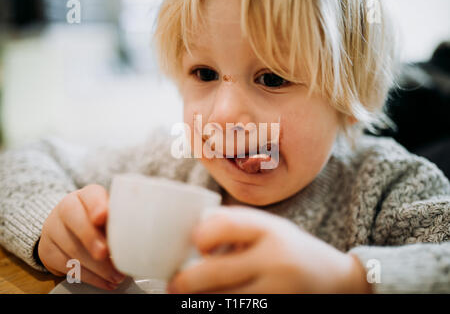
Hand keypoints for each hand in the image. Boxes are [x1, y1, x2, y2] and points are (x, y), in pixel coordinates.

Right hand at [38, 184, 125, 289]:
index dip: (96, 205)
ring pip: (71, 248)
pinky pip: (66, 266)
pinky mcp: (47, 250)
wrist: (66, 227)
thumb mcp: (110, 213)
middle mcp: (66, 208)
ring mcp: (53, 229)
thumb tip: (143, 234)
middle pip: (76, 222)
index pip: (90, 195)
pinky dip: (88, 277)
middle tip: (106, 253)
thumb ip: (122, 218)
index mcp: (86, 196)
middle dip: (92, 239)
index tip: (102, 217)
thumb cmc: (97, 220)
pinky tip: (104, 281)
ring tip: (116, 276)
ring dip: (96, 266)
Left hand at [168, 206, 372, 292]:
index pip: (224, 225)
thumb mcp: (271, 227)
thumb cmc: (293, 249)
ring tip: (192, 295)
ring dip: (201, 299)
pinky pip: (239, 311)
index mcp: (272, 230)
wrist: (337, 281)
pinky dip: (220, 305)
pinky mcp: (277, 309)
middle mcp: (275, 260)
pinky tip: (214, 300)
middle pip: (215, 272)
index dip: (200, 236)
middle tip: (174, 285)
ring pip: (223, 300)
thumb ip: (236, 224)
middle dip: (185, 282)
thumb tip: (192, 236)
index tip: (194, 244)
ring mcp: (278, 291)